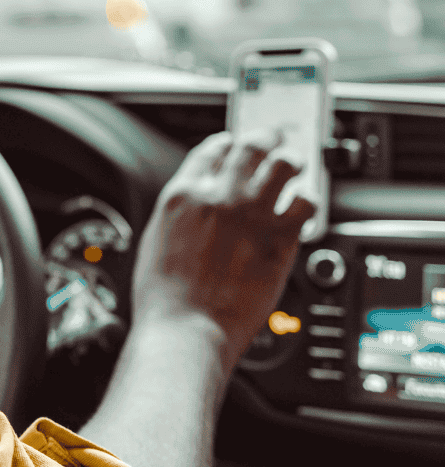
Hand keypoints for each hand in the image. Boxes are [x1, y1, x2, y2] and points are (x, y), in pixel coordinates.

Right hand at [131, 131, 315, 376]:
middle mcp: (220, 195)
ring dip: (291, 161)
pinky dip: (308, 200)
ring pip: (283, 164)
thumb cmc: (165, 296)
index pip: (212, 149)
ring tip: (296, 165)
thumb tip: (197, 208)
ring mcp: (253, 214)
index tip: (234, 145)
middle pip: (251, 146)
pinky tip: (305, 204)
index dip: (227, 143)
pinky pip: (306, 203)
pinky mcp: (281, 238)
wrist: (186, 327)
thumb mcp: (158, 238)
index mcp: (184, 193)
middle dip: (265, 139)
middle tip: (274, 139)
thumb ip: (182, 214)